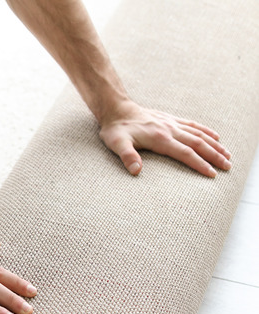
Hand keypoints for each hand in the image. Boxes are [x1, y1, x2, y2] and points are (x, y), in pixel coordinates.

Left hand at [98, 101, 230, 176]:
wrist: (116, 109)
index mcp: (160, 138)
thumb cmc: (115, 129)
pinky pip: (193, 125)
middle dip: (214, 156)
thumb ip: (127, 156)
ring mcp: (171, 123)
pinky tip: (215, 137)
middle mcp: (170, 130)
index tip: (212, 174)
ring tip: (228, 155)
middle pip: (198, 144)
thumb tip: (136, 171)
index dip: (200, 164)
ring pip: (199, 134)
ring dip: (215, 145)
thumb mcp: (117, 144)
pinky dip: (206, 131)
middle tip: (228, 167)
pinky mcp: (170, 119)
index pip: (185, 153)